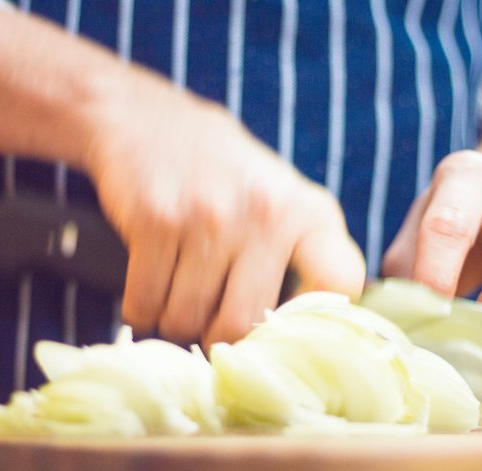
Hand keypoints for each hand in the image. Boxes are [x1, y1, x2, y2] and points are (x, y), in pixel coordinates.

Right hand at [84, 83, 364, 345]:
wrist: (146, 119)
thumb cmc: (223, 176)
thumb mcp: (281, 200)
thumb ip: (299, 257)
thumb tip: (301, 341)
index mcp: (310, 211)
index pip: (340, 281)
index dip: (314, 321)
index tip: (281, 330)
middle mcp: (268, 212)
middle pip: (242, 323)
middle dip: (216, 339)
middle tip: (204, 329)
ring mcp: (212, 215)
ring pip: (186, 319)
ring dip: (173, 324)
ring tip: (174, 301)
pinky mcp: (157, 219)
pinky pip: (145, 302)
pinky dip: (141, 310)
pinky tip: (148, 290)